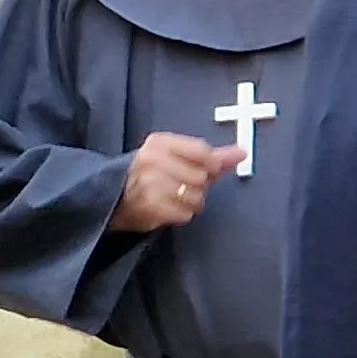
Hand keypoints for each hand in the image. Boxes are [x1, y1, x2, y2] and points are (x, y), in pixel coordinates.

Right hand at [110, 133, 246, 231]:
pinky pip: (185, 213)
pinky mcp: (151, 206)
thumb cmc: (151, 175)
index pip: (201, 151)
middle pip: (201, 176)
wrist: (115, 198)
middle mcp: (153, 160)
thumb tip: (241, 152)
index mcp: (160, 143)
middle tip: (183, 185)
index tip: (207, 170)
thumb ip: (212, 156)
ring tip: (175, 198)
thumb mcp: (177, 158)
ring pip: (196, 196)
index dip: (211, 165)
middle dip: (198, 185)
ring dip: (191, 202)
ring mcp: (151, 184)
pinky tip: (169, 209)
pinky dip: (181, 214)